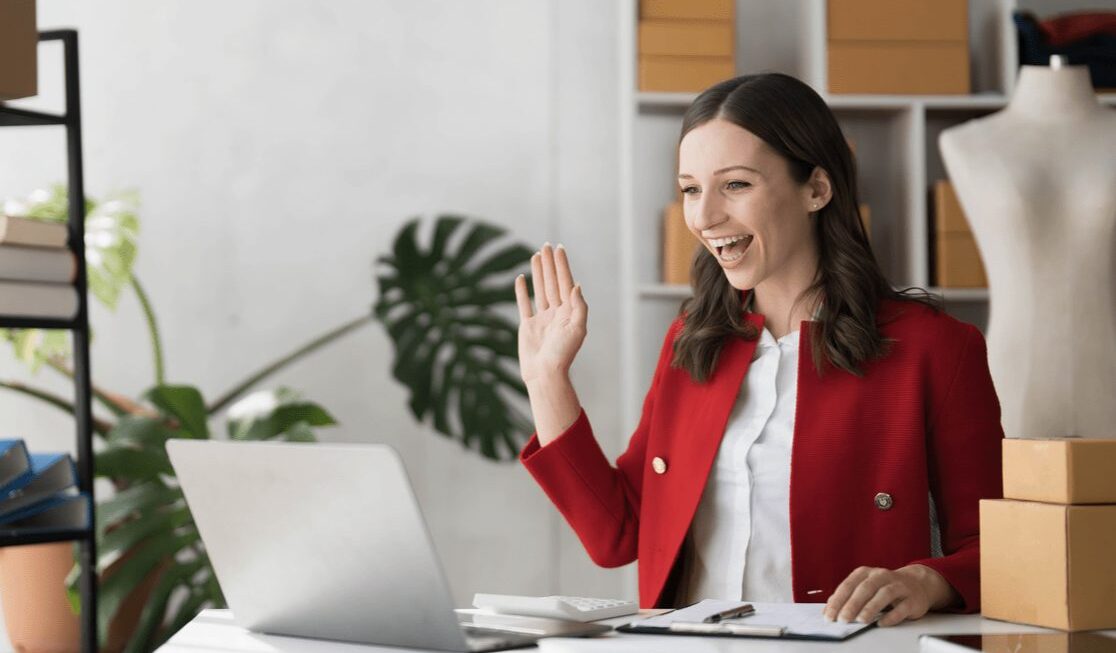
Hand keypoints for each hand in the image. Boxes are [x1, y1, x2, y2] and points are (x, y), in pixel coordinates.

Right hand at [514, 243, 587, 384]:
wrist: (545, 374)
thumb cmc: (563, 355)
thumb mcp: (577, 330)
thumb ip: (579, 307)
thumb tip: (576, 285)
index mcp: (570, 312)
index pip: (565, 283)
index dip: (562, 265)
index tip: (559, 249)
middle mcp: (557, 313)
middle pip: (553, 282)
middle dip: (550, 264)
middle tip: (546, 246)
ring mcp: (542, 318)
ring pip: (540, 289)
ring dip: (538, 273)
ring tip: (536, 256)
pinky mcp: (528, 325)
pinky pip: (525, 304)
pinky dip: (522, 291)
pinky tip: (521, 278)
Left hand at [823, 564, 957, 626]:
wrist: (917, 584)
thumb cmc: (885, 587)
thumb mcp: (864, 587)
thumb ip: (847, 597)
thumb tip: (829, 609)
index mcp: (866, 573)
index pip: (848, 585)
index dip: (838, 600)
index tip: (829, 615)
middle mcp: (881, 576)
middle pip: (865, 589)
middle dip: (852, 604)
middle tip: (843, 619)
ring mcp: (898, 586)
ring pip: (884, 594)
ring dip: (871, 607)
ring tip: (861, 620)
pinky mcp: (912, 599)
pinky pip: (901, 607)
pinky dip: (891, 616)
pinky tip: (881, 623)